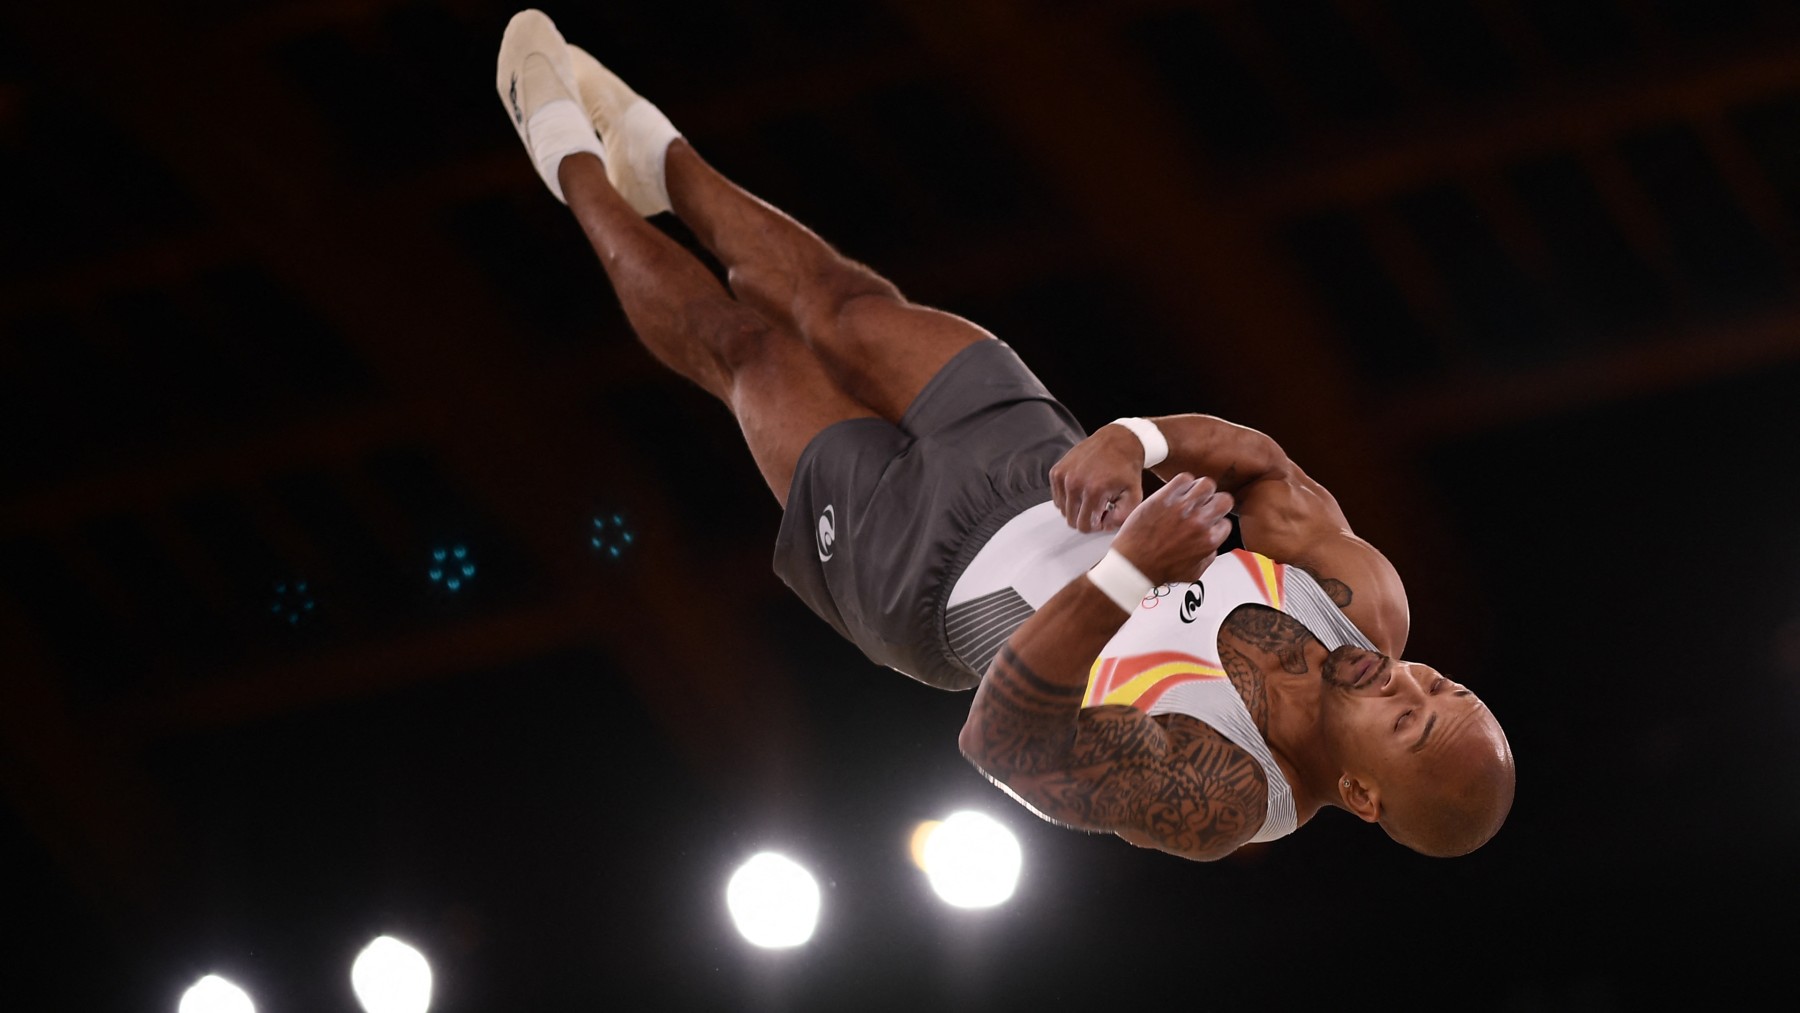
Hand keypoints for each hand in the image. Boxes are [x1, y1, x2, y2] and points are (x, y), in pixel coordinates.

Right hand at [1050, 426, 1145, 531]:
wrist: (1117, 441)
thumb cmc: (1126, 469)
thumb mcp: (1134, 495)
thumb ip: (1121, 517)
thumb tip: (1104, 526)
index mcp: (1093, 490)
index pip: (1084, 526)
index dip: (1097, 525)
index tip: (1105, 515)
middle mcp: (1074, 483)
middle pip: (1071, 520)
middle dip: (1086, 518)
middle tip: (1099, 507)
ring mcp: (1062, 476)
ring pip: (1063, 510)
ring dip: (1077, 508)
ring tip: (1091, 496)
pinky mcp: (1056, 471)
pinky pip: (1057, 497)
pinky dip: (1068, 497)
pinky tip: (1082, 488)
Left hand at [1110, 473, 1233, 584]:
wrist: (1133, 564)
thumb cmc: (1159, 569)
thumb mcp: (1194, 572)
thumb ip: (1209, 556)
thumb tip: (1213, 543)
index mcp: (1209, 540)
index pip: (1226, 522)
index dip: (1216, 522)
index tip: (1207, 523)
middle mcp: (1200, 522)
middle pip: (1224, 500)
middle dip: (1215, 503)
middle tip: (1204, 507)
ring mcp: (1183, 508)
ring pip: (1206, 484)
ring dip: (1200, 491)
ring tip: (1190, 498)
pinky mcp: (1165, 498)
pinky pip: (1184, 478)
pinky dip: (1182, 484)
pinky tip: (1176, 493)